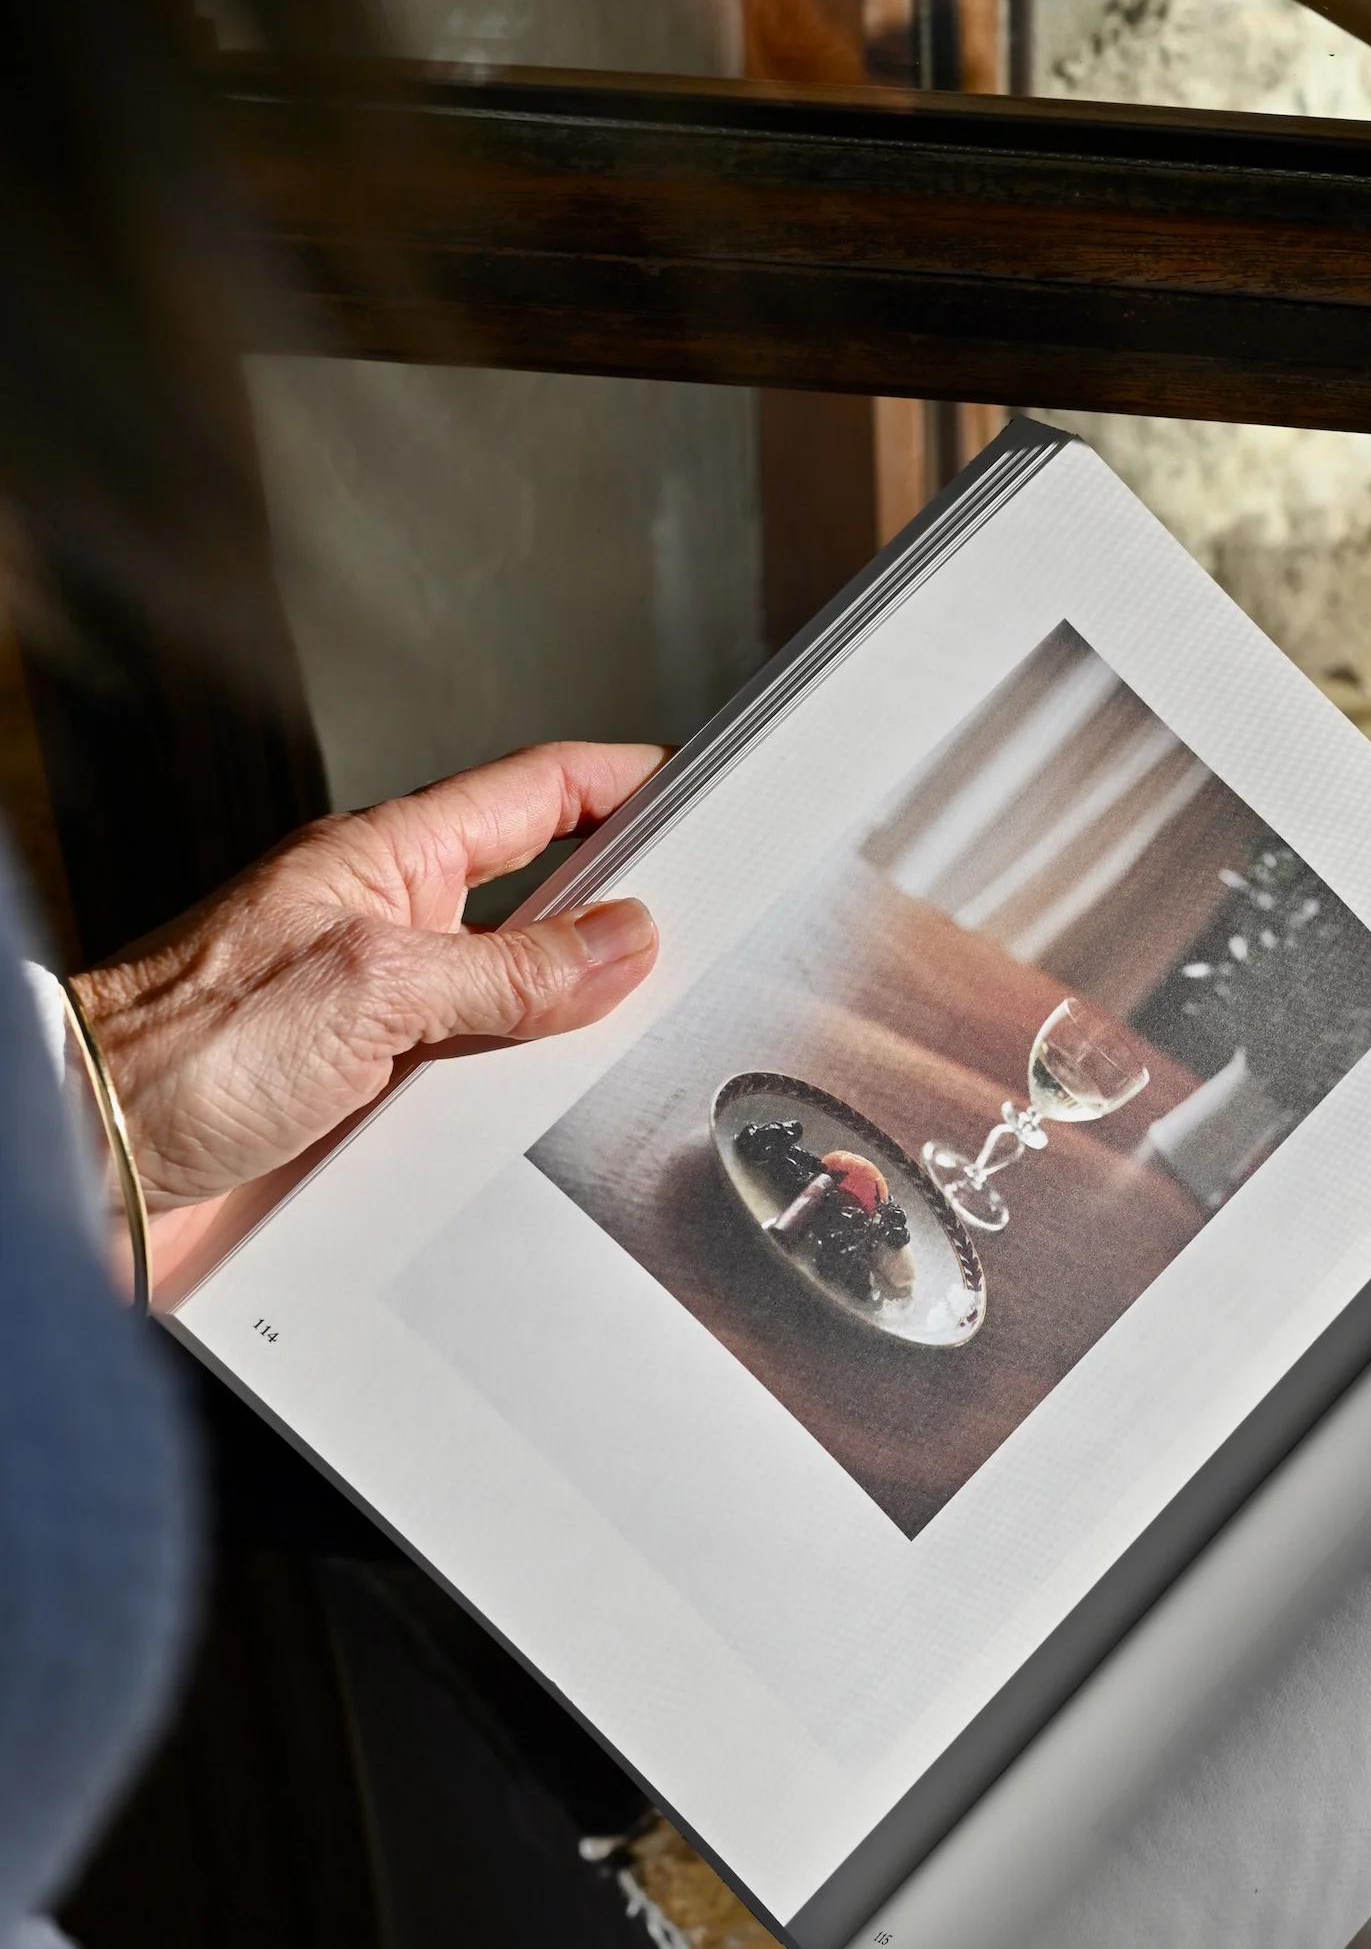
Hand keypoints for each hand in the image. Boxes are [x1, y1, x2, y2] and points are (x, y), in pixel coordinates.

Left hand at [72, 741, 663, 1289]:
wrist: (94, 1164)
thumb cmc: (183, 1051)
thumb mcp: (373, 986)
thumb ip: (506, 969)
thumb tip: (620, 943)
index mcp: (382, 866)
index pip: (529, 798)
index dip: (614, 784)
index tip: (688, 788)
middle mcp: (384, 938)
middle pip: (535, 912)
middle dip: (617, 923)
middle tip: (698, 934)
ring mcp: (378, 1025)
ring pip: (514, 1016)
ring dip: (568, 1037)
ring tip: (631, 1048)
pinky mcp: (367, 1108)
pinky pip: (477, 1099)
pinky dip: (522, 1114)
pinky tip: (553, 1134)